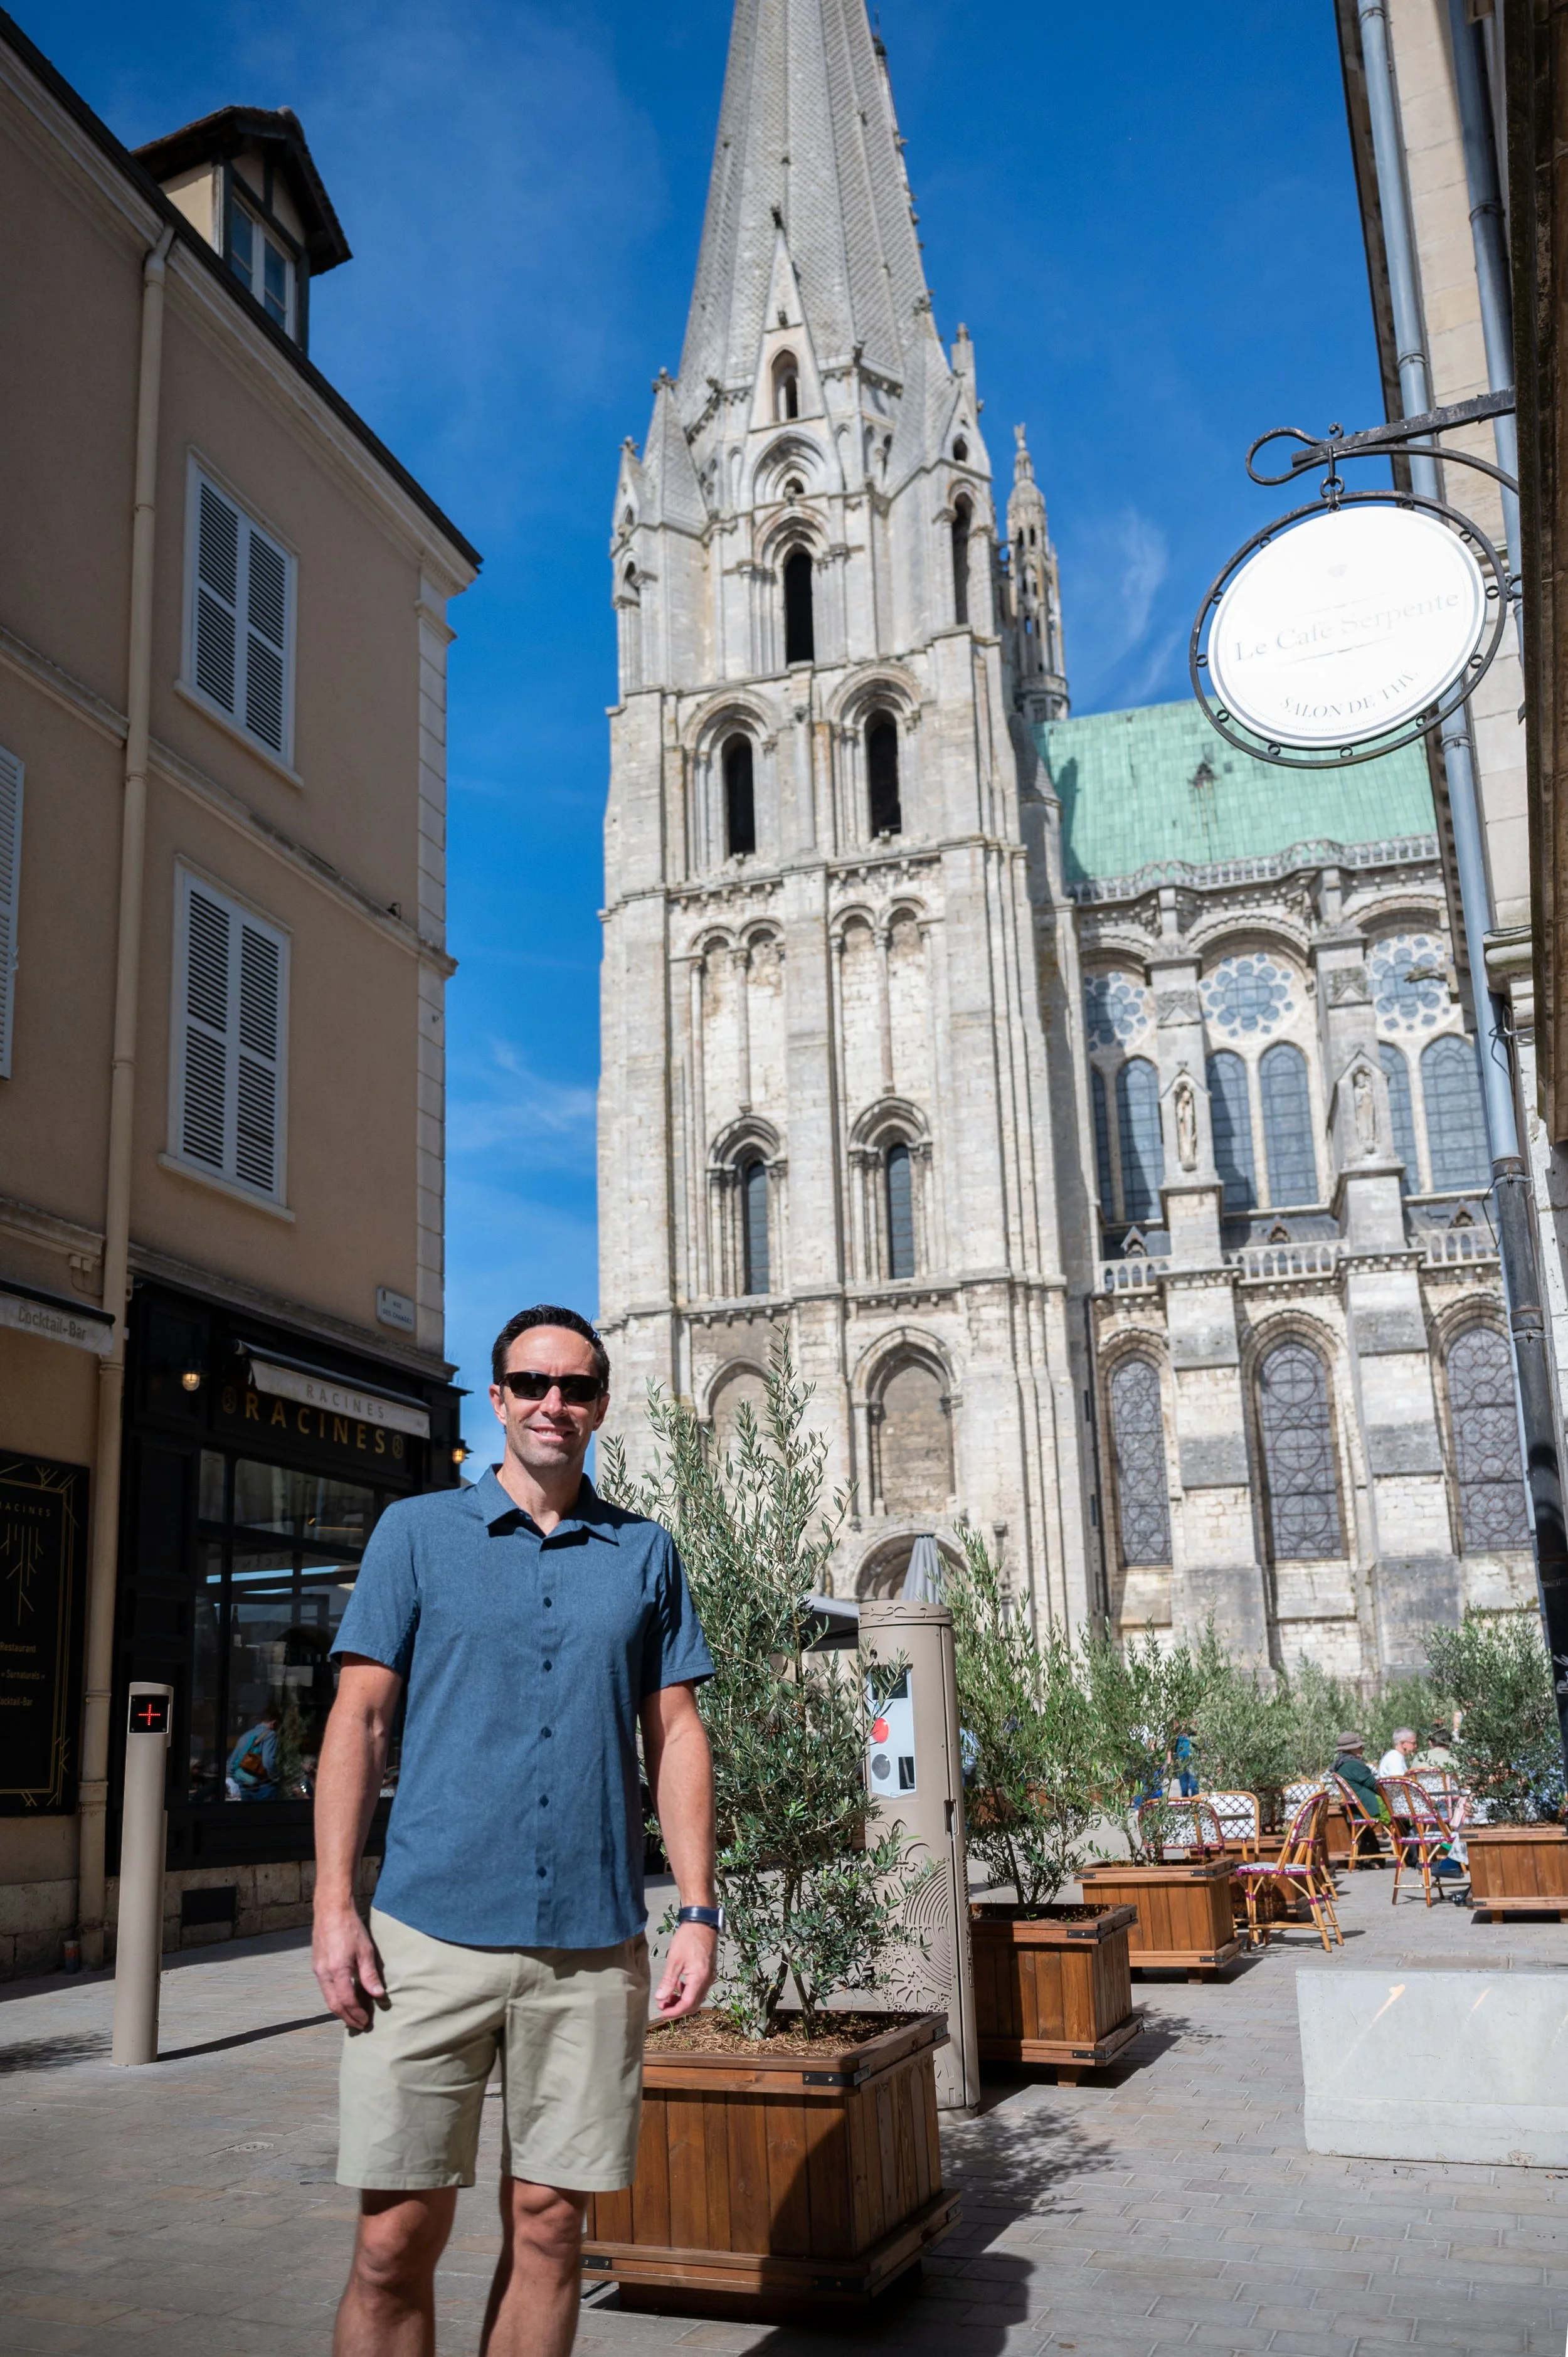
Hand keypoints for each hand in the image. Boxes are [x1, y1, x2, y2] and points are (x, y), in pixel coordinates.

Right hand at [312, 1901, 385, 2030]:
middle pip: (334, 2005)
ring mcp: (318, 1970)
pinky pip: (325, 1989)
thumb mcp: (365, 1950)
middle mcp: (324, 1973)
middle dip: (347, 2017)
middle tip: (360, 2025)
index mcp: (337, 1971)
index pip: (346, 2001)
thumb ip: (369, 1975)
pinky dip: (335, 1998)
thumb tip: (378, 1995)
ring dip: (340, 2010)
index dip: (356, 2014)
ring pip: (328, 1998)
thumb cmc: (350, 1927)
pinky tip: (344, 1998)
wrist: (331, 1909)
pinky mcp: (317, 1965)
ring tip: (353, 2016)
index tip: (366, 2022)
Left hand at [653, 1921, 716, 2019]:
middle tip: (662, 2005)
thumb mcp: (675, 1959)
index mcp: (700, 1978)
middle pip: (694, 2004)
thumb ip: (668, 1981)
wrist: (702, 1922)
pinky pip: (699, 1989)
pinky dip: (688, 1992)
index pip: (688, 2004)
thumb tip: (660, 1998)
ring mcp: (710, 1976)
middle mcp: (708, 1980)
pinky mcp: (709, 1971)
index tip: (661, 2012)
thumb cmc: (688, 1938)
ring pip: (697, 1997)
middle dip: (678, 2008)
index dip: (674, 2011)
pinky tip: (678, 1985)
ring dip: (682, 2001)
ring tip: (667, 1996)